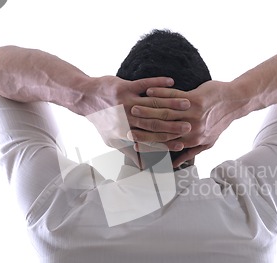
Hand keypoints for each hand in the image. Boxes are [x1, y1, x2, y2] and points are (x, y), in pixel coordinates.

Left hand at [72, 75, 191, 150]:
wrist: (85, 98)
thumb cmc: (101, 120)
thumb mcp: (111, 140)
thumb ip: (128, 152)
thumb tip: (142, 166)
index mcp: (125, 133)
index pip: (150, 140)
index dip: (167, 143)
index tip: (183, 144)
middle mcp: (127, 119)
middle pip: (155, 123)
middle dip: (174, 125)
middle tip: (191, 125)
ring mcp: (126, 102)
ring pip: (153, 104)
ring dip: (172, 102)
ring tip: (187, 104)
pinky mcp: (124, 86)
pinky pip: (145, 84)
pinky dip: (159, 83)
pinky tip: (171, 82)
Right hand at [129, 80, 236, 166]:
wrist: (234, 102)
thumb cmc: (219, 122)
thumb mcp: (207, 142)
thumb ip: (190, 154)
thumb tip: (173, 166)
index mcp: (192, 141)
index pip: (165, 143)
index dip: (148, 142)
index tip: (133, 141)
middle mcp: (192, 130)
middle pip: (162, 128)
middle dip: (143, 125)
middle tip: (127, 122)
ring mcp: (194, 115)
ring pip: (166, 112)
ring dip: (148, 108)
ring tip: (134, 105)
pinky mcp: (196, 100)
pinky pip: (174, 96)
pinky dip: (161, 93)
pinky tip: (149, 90)